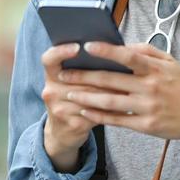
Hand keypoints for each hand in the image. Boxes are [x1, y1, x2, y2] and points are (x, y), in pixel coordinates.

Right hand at [39, 43, 127, 171]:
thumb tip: (112, 48)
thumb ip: (82, 66)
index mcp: (51, 76)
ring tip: (130, 84)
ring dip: (113, 91)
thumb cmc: (73, 98)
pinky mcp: (73, 124)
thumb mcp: (69, 82)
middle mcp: (51, 92)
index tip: (78, 47)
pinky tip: (127, 104)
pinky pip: (98, 113)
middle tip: (123, 64)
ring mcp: (60, 109)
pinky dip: (113, 108)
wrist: (62, 133)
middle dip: (103, 73)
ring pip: (92, 96)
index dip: (61, 51)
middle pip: (80, 78)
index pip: (49, 59)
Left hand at [60, 41, 179, 153]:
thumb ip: (147, 51)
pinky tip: (84, 112)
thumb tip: (124, 45)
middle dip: (85, 76)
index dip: (107, 51)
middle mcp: (150, 88)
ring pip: (110, 102)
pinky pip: (117, 120)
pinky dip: (98, 116)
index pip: (128, 57)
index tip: (86, 46)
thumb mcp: (170, 63)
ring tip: (69, 94)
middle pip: (112, 80)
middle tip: (65, 74)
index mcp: (155, 69)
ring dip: (86, 98)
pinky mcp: (145, 125)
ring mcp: (147, 108)